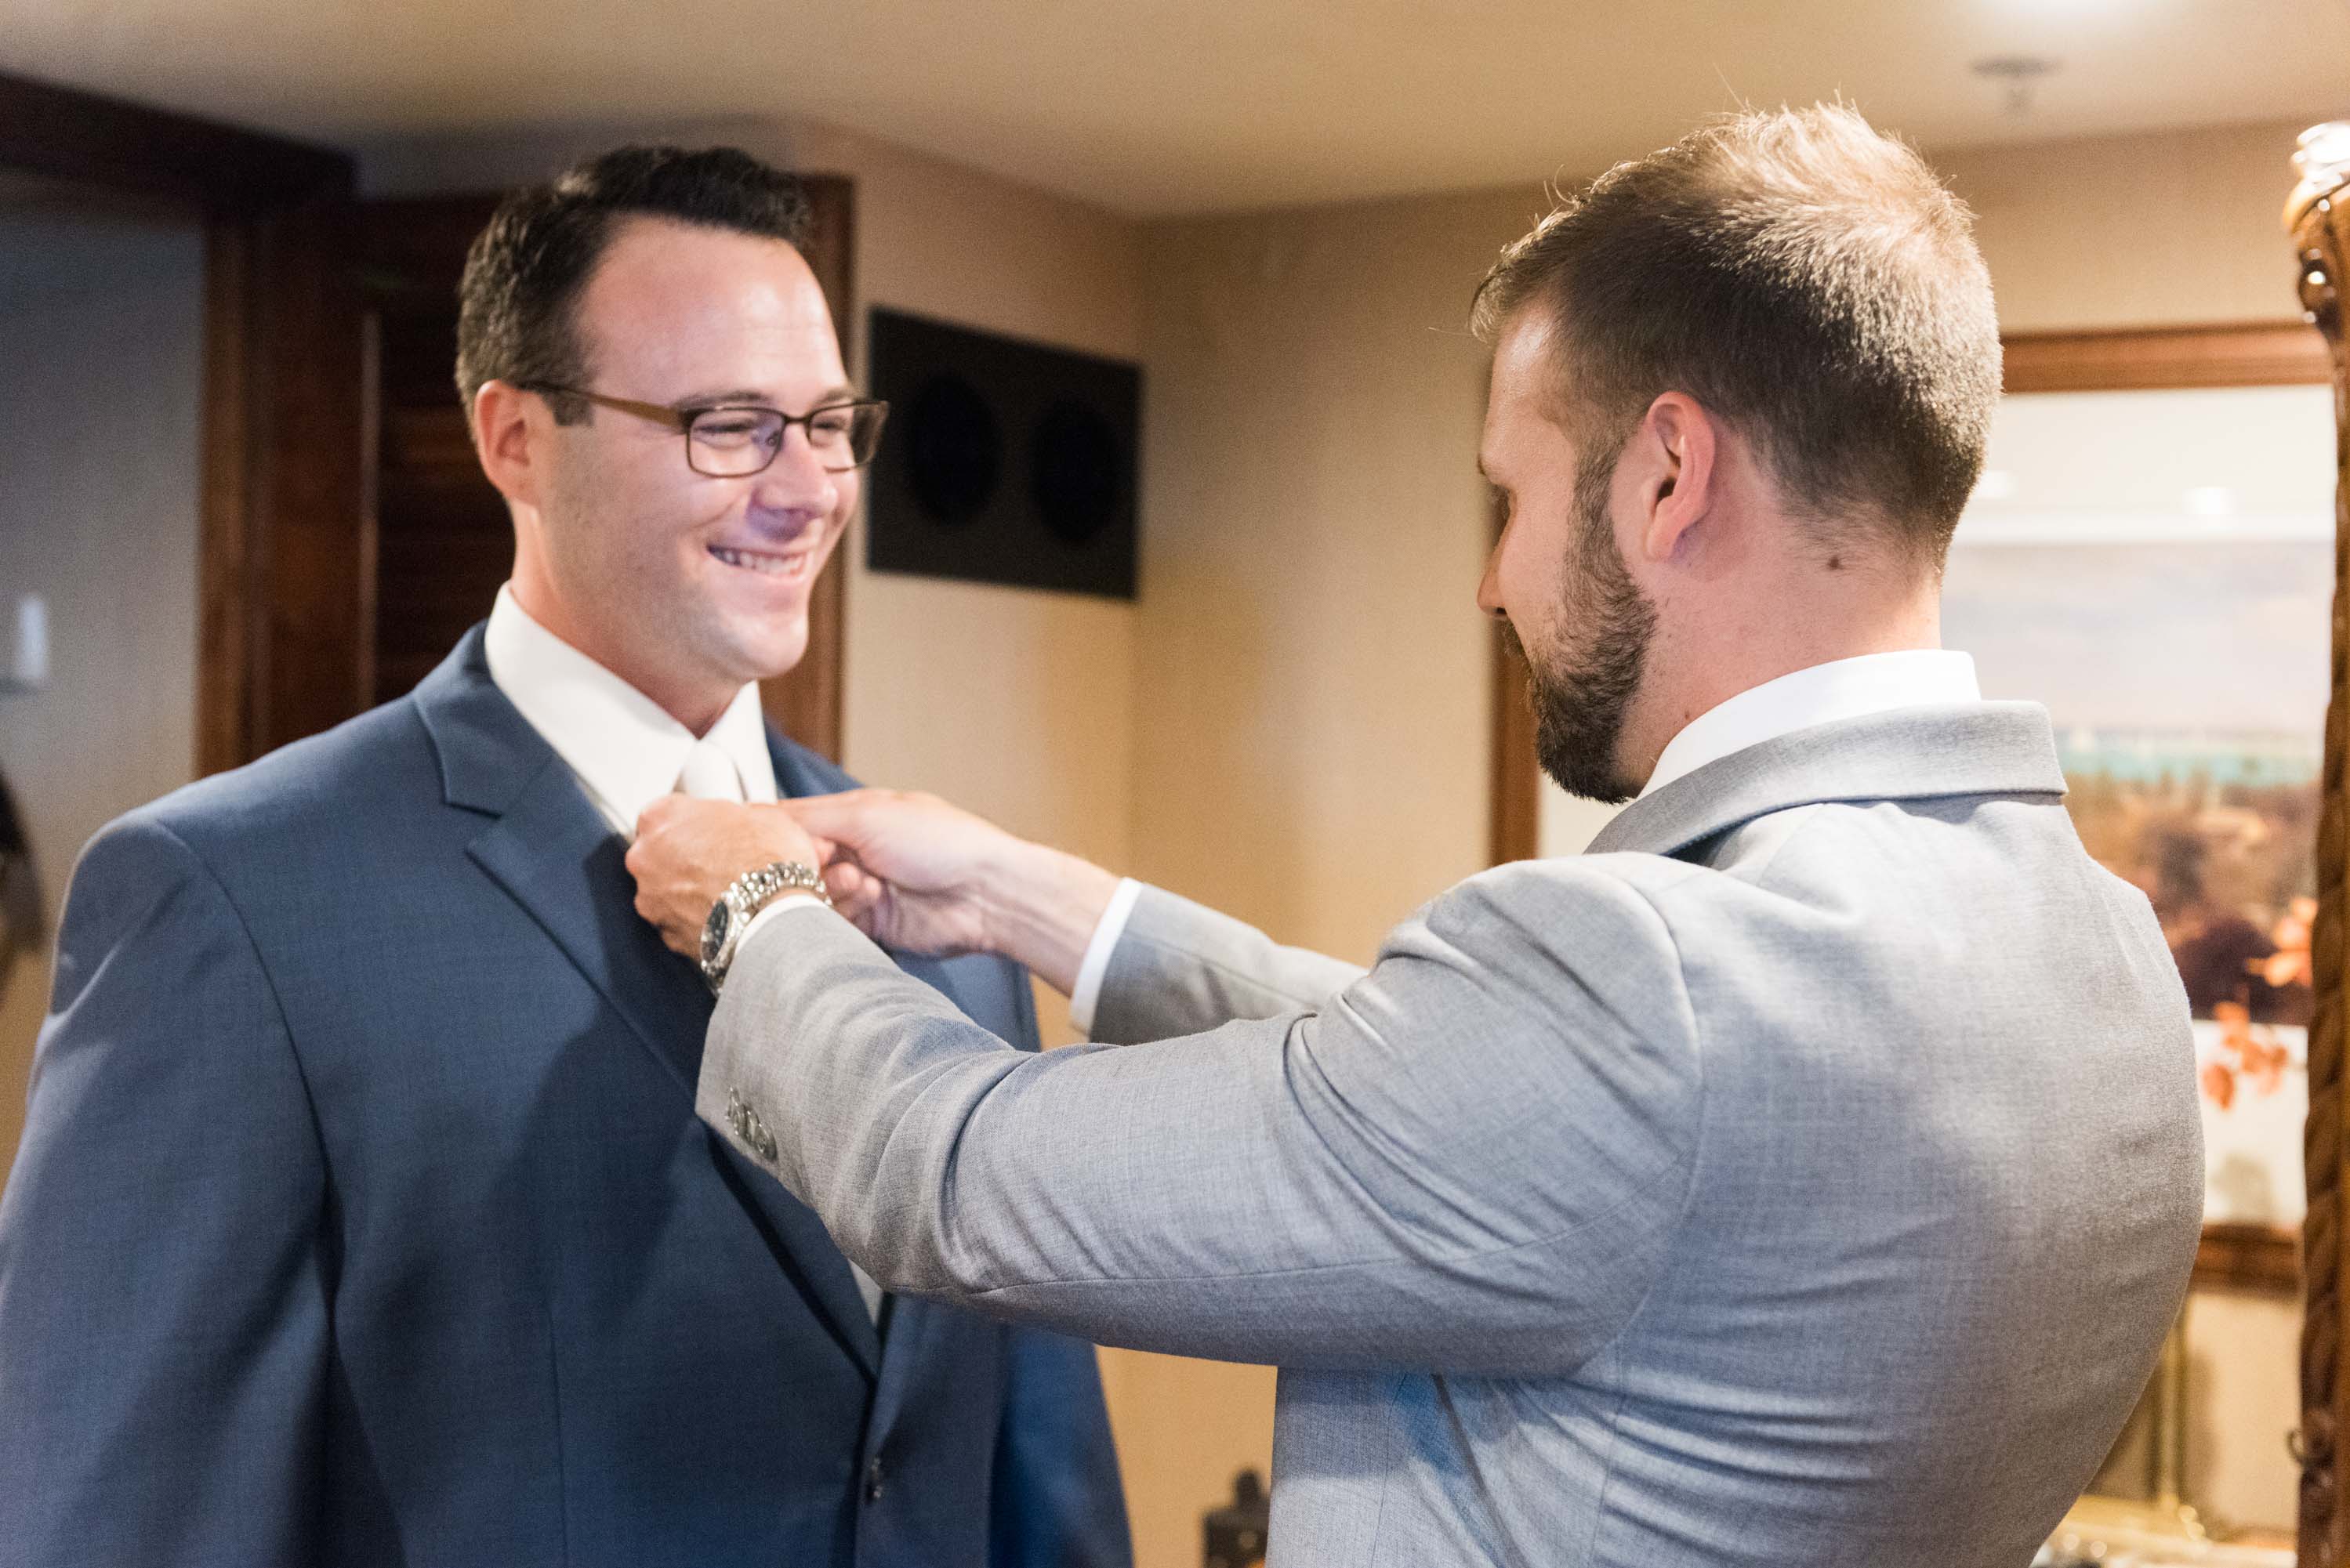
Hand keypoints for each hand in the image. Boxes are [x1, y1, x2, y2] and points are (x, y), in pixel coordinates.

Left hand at [627, 797, 826, 958]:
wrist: (776, 916)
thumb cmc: (769, 862)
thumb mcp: (764, 814)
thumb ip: (738, 815)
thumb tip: (748, 821)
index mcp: (661, 817)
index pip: (665, 814)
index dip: (693, 824)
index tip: (710, 830)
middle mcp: (645, 858)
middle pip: (659, 854)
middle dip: (686, 858)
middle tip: (722, 862)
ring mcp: (651, 900)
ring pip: (666, 891)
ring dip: (689, 891)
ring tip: (727, 893)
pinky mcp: (666, 934)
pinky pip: (678, 922)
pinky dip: (696, 920)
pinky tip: (725, 915)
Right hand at [777, 789, 1024, 956]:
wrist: (988, 894)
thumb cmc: (938, 841)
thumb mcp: (867, 814)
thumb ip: (809, 818)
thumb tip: (757, 815)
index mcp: (854, 816)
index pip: (795, 825)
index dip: (780, 837)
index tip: (774, 846)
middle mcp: (856, 852)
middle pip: (799, 866)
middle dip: (808, 868)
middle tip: (832, 865)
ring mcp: (864, 890)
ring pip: (815, 898)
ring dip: (834, 892)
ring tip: (866, 885)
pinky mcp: (874, 926)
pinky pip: (836, 925)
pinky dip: (846, 915)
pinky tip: (872, 903)